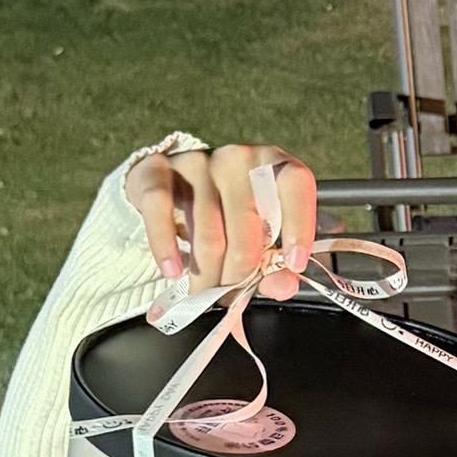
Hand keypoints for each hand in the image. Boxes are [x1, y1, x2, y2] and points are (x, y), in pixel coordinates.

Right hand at [125, 142, 317, 299]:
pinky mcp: (157, 170)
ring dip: (206, 275)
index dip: (299, 224)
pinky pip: (161, 210)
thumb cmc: (227, 216)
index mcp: (273, 166)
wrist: (170, 187)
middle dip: (239, 275)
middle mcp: (237, 158)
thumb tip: (284, 286)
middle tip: (231, 298)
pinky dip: (166, 248)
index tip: (294, 263)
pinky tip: (172, 271)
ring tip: (203, 295)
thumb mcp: (258, 237)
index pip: (295, 182)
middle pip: (246, 227)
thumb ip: (275, 265)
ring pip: (207, 232)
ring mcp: (197, 161)